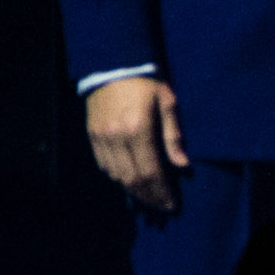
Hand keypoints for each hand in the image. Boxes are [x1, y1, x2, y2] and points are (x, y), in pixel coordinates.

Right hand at [86, 76, 185, 212]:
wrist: (112, 67)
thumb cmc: (146, 84)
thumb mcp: (167, 103)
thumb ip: (173, 135)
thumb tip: (183, 165)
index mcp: (139, 129)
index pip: (150, 171)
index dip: (161, 192)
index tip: (171, 205)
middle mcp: (117, 137)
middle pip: (132, 179)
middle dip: (149, 197)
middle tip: (161, 208)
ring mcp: (102, 138)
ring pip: (117, 176)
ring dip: (133, 191)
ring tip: (149, 198)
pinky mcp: (92, 137)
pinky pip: (104, 166)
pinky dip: (118, 177)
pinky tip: (130, 181)